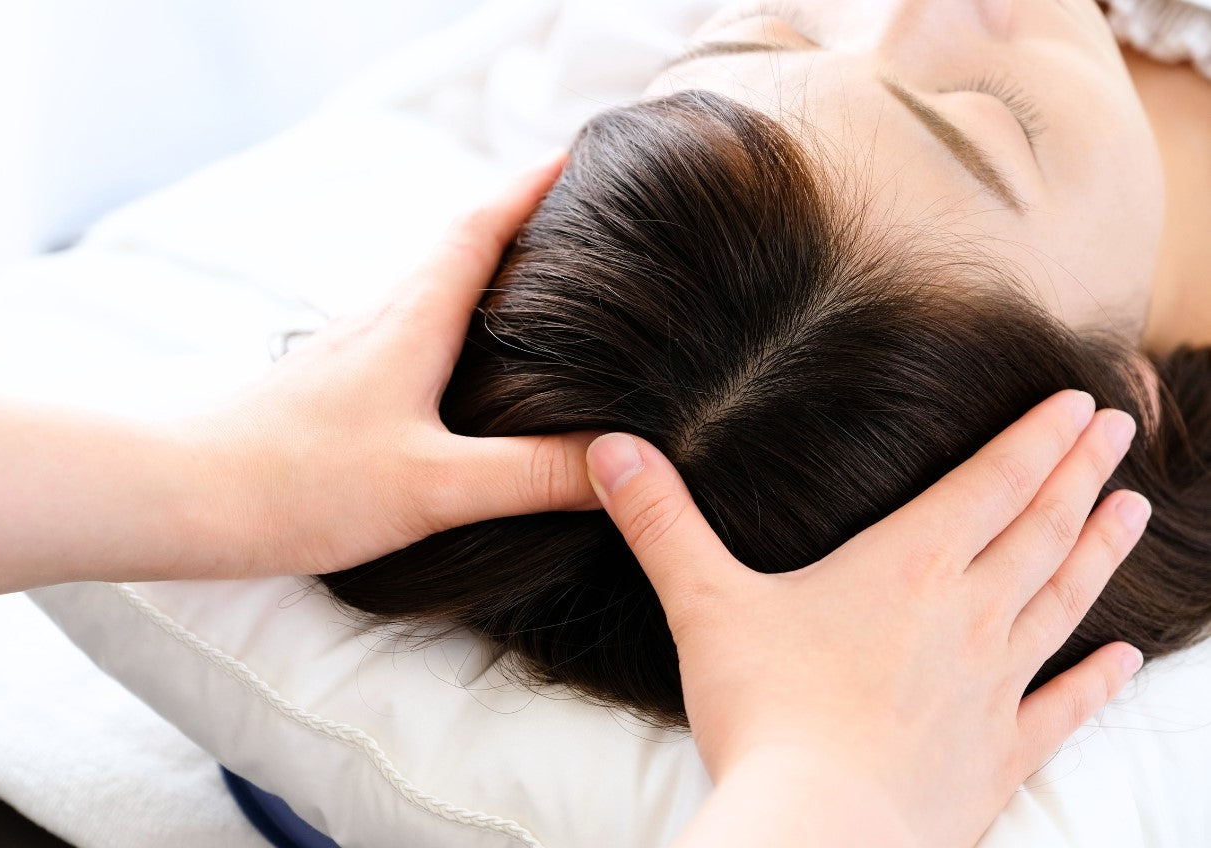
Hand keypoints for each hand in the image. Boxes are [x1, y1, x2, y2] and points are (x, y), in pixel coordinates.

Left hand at [183, 154, 597, 576]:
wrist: (183, 495)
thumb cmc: (300, 482)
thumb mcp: (433, 486)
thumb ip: (530, 475)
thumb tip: (617, 460)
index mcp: (414, 318)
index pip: (482, 227)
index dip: (533, 189)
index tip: (580, 159)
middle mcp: (385, 316)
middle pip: (461, 242)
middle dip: (520, 218)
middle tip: (579, 214)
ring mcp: (357, 345)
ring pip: (435, 283)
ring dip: (486, 266)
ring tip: (541, 279)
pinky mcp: (339, 380)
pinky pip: (412, 324)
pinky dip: (454, 316)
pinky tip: (467, 358)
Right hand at [587, 391, 1148, 846]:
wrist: (819, 832)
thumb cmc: (765, 715)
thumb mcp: (704, 604)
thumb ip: (661, 522)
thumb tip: (609, 448)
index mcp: (908, 568)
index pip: (991, 484)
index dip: (1036, 439)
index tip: (1078, 403)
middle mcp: (968, 617)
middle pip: (1042, 530)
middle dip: (1081, 475)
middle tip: (1118, 432)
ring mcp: (993, 689)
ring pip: (1063, 603)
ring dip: (1100, 553)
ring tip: (1135, 510)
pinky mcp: (997, 756)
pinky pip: (1062, 708)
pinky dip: (1095, 681)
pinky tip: (1122, 660)